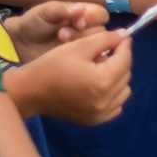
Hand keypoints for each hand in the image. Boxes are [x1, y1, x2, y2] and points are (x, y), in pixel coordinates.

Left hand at [5, 0, 110, 63]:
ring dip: (78, 44)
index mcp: (83, 14)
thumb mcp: (46, 11)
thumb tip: (81, 8)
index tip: (78, 22)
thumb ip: (62, 9)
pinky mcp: (78, 63)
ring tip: (59, 41)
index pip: (101, 15)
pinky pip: (88, 62)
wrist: (20, 42)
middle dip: (83, 33)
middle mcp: (87, 31)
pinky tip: (64, 56)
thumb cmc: (35, 22)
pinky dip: (78, 59)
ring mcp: (83, 48)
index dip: (93, 17)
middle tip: (62, 34)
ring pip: (95, 47)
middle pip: (100, 32)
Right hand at [5, 29, 131, 124]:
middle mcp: (105, 101)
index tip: (121, 37)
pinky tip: (97, 86)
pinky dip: (112, 95)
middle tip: (102, 53)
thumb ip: (105, 40)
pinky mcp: (93, 121)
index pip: (125, 60)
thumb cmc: (52, 65)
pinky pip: (115, 106)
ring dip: (117, 78)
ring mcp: (100, 114)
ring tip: (98, 70)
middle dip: (118, 61)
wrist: (31, 91)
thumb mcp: (79, 46)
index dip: (124, 46)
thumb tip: (124, 36)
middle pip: (126, 75)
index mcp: (102, 82)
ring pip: (123, 91)